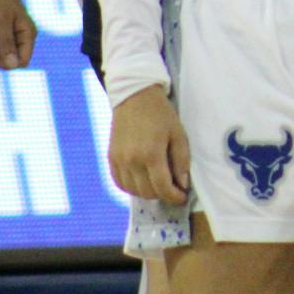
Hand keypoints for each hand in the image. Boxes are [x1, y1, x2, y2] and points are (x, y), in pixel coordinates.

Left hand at [0, 0, 37, 68]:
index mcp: (28, 32)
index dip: (6, 61)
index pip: (22, 61)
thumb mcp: (0, 22)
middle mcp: (25, 34)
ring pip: (5, 54)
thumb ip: (7, 44)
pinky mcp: (5, 30)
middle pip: (13, 60)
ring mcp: (15, 32)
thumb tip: (12, 65)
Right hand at [111, 86, 190, 203]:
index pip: (162, 187)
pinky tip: (142, 181)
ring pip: (133, 191)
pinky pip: (120, 183)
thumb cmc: (161, 113)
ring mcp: (118, 160)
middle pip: (147, 192)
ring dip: (147, 193)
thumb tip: (182, 184)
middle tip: (173, 189)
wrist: (134, 96)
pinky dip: (132, 187)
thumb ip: (181, 161)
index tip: (182, 196)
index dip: (174, 196)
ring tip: (159, 185)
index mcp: (151, 154)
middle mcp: (132, 161)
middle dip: (163, 195)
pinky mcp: (111, 158)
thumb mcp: (178, 133)